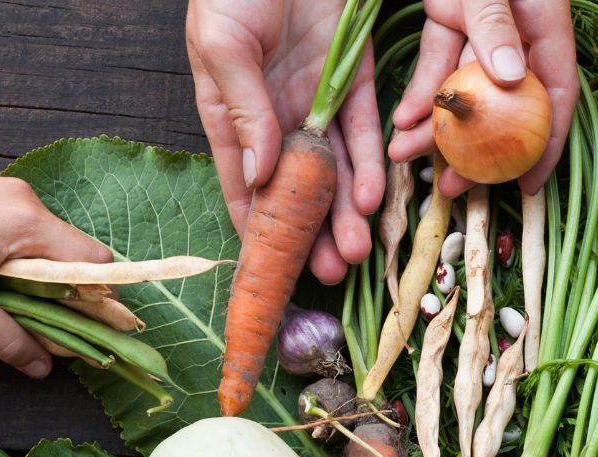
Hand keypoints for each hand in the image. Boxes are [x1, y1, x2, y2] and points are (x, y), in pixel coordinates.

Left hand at [0, 173, 111, 379]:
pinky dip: (27, 260)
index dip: (99, 299)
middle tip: (52, 325)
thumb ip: (8, 339)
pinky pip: (29, 232)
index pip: (94, 262)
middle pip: (77, 252)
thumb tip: (43, 368)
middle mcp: (27, 201)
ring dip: (45, 277)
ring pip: (52, 244)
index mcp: (28, 223)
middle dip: (71, 292)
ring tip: (17, 303)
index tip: (91, 328)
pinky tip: (0, 279)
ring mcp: (10, 194)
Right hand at [188, 0, 384, 283]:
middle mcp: (274, 117)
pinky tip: (374, 199)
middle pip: (295, 189)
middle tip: (330, 272)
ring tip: (356, 252)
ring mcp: (315, 102)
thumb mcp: (223, 43)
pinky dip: (370, 165)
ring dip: (345, 213)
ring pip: (334, 171)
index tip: (270, 270)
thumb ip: (244, 108)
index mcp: (231, 113)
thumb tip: (259, 176)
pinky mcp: (352, 82)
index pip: (243, 185)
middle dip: (311, 233)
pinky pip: (364, 132)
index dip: (257, 229)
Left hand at [387, 0, 576, 196]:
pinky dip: (421, 88)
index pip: (557, 94)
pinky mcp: (451, 14)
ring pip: (464, 86)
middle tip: (451, 185)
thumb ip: (497, 23)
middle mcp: (519, 33)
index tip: (528, 185)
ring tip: (404, 153)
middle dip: (475, 149)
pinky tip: (403, 118)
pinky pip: (437, 58)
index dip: (548, 145)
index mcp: (545, 25)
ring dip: (434, 123)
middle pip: (504, 103)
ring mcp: (483, 27)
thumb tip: (510, 78)